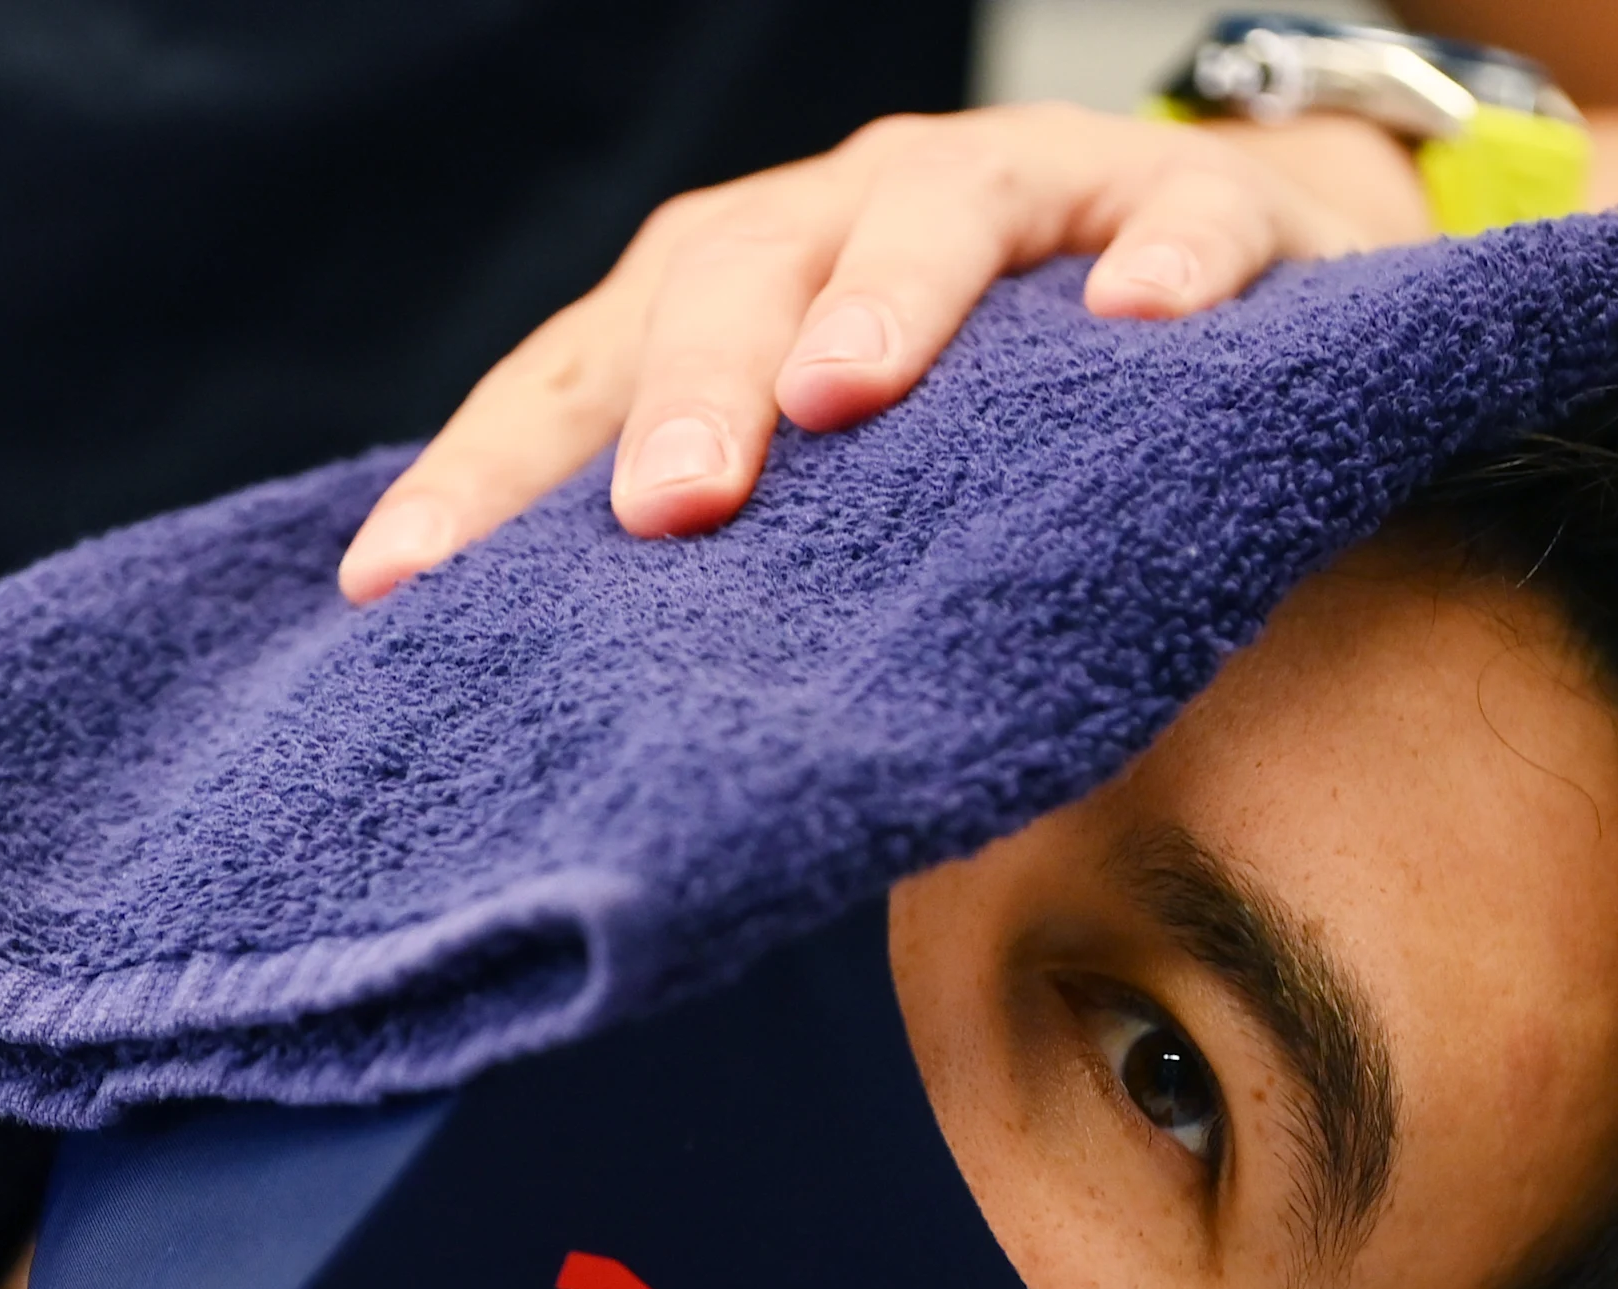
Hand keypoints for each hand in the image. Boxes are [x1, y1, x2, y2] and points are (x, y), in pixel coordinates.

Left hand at [337, 104, 1434, 600]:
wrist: (1219, 285)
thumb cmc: (982, 424)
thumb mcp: (839, 503)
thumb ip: (739, 585)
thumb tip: (597, 769)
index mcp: (725, 294)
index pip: (576, 372)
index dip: (486, 472)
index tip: (398, 590)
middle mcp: (841, 214)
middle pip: (733, 275)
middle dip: (689, 389)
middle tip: (662, 513)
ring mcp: (1014, 191)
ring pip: (930, 213)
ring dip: (881, 300)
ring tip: (845, 397)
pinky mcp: (1183, 205)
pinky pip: (1177, 214)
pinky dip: (1161, 258)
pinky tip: (1137, 325)